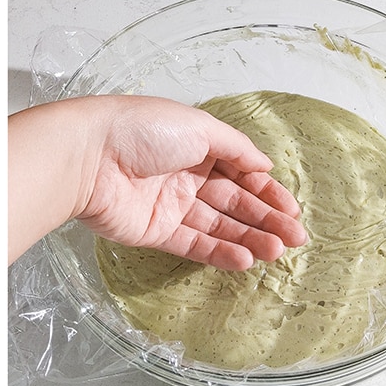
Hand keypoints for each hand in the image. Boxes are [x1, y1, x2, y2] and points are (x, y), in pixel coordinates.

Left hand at [76, 96, 306, 270]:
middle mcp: (184, 176)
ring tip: (278, 251)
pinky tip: (246, 259)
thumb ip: (236, 148)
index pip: (240, 173)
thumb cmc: (141, 131)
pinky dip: (220, 252)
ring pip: (217, 226)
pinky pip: (192, 244)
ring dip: (250, 238)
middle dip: (266, 220)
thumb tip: (264, 164)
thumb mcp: (198, 127)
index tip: (292, 211)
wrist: (88, 157)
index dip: (267, 192)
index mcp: (195, 146)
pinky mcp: (154, 232)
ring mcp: (169, 205)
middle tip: (297, 239)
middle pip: (233, 202)